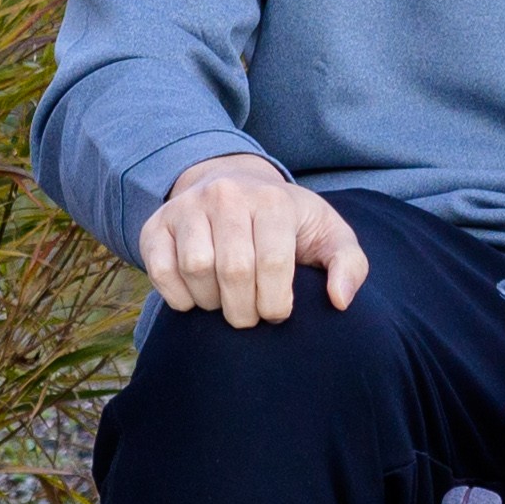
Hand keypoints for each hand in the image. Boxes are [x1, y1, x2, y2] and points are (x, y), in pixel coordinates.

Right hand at [142, 154, 363, 326]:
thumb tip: (340, 300)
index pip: (274, 263)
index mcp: (272, 200)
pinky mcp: (155, 225)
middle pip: (233, 269)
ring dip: (212, 302)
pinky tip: (197, 297)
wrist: (234, 185)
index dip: (276, 302)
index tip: (279, 312)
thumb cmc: (288, 222)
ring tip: (226, 303)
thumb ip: (349, 264)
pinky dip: (178, 296)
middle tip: (251, 318)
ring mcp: (187, 207)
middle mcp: (226, 196)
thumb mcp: (328, 235)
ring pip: (196, 269)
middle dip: (245, 310)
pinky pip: (159, 269)